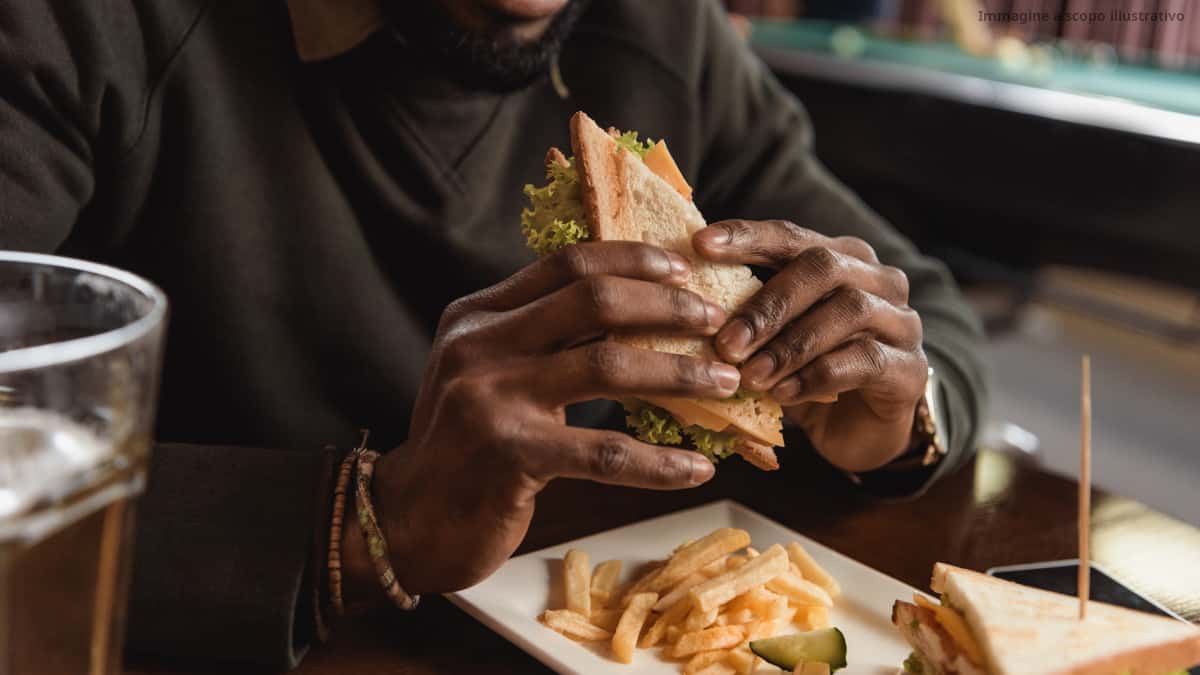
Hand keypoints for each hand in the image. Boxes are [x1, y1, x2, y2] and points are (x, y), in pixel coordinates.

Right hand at [341, 242, 740, 601]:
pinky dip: (659, 463)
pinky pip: (605, 452)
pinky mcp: (511, 455)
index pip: (566, 263)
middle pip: (593, 299)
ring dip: (679, 374)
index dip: (632, 260)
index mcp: (478, 315)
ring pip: (607, 365)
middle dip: (668, 307)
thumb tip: (630, 304)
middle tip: (716, 325)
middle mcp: (480, 345)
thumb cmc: (465, 444)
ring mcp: (492, 398)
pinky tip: (697, 469)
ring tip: (724, 385)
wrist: (409, 519)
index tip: (683, 271)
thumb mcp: (487, 371)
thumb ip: (539, 334)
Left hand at [693, 220, 927, 472]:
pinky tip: (783, 394)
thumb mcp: (772, 341)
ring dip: (791, 344)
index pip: (791, 236)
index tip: (700, 245)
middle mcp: (877, 280)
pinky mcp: (910, 369)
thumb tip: (681, 304)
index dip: (747, 237)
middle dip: (768, 304)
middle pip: (823, 266)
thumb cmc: (806, 375)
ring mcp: (901, 321)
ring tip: (751, 376)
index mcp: (839, 258)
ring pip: (848, 311)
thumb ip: (744, 317)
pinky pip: (863, 360)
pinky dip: (816, 376)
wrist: (863, 431)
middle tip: (726, 342)